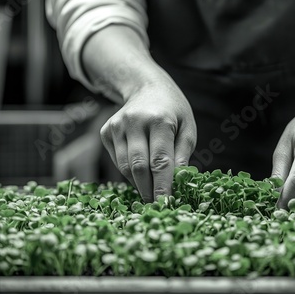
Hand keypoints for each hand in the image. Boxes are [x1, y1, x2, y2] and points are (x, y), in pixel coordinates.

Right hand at [100, 70, 196, 201]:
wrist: (147, 87)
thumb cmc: (173, 112)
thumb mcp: (188, 128)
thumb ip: (184, 154)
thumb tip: (178, 181)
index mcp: (159, 120)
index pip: (160, 161)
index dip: (162, 186)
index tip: (166, 204)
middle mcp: (134, 122)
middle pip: (139, 167)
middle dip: (148, 190)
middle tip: (157, 205)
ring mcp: (116, 126)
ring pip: (125, 167)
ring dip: (139, 184)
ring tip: (152, 192)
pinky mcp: (106, 132)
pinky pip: (117, 161)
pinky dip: (130, 173)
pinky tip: (142, 174)